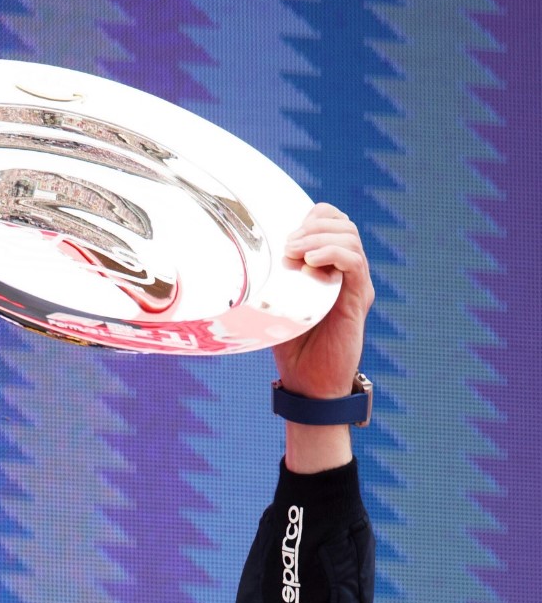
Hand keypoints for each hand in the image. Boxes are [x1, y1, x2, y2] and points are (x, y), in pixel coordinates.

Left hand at [271, 204, 373, 398]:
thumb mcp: (275, 306)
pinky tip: (310, 262)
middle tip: (288, 244)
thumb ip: (271, 281)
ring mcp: (355, 284)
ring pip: (350, 237)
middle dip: (312, 224)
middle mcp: (346, 272)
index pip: (331, 222)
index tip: (285, 235)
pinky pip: (355, 263)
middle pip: (342, 223)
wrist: (310, 384)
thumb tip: (242, 260)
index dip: (312, 217)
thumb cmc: (293, 348)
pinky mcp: (359, 299)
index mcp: (328, 268)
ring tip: (295, 251)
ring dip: (319, 236)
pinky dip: (333, 253)